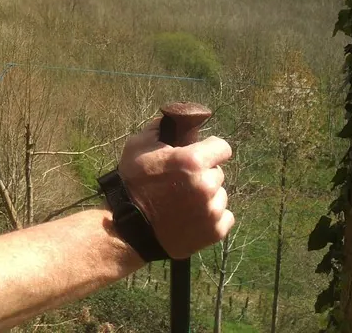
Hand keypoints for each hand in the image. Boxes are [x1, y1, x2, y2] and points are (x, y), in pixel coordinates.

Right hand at [117, 117, 234, 259]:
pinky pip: (224, 217)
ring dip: (207, 196)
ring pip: (220, 195)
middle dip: (203, 174)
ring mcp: (212, 210)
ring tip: (183, 202)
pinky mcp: (215, 231)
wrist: (127, 228)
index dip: (208, 149)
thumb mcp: (138, 146)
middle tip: (182, 182)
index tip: (198, 155)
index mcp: (192, 161)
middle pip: (217, 173)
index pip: (222, 147)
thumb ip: (161, 129)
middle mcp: (207, 184)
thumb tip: (176, 120)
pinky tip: (191, 216)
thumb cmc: (132, 184)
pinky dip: (211, 217)